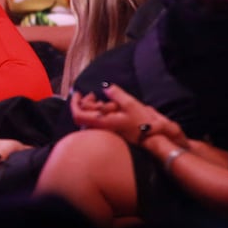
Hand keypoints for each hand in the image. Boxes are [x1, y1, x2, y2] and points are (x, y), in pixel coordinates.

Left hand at [70, 84, 187, 147]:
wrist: (153, 140)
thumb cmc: (141, 124)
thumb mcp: (130, 104)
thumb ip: (116, 94)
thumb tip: (106, 87)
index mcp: (101, 122)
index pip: (78, 114)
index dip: (74, 103)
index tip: (77, 93)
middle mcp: (100, 129)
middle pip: (83, 114)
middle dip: (86, 102)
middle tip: (93, 95)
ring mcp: (104, 131)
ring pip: (91, 117)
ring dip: (94, 106)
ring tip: (104, 100)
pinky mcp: (110, 132)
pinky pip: (99, 121)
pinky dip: (100, 112)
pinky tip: (110, 108)